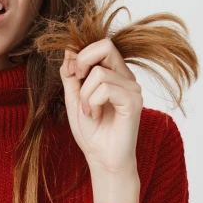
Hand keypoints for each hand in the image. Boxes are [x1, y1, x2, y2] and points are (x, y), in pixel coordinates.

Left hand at [60, 39, 142, 175]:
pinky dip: (92, 103)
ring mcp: (132, 88)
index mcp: (113, 73)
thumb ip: (71, 74)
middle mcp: (126, 77)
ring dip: (85, 95)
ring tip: (89, 112)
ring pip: (99, 73)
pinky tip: (95, 115)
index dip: (81, 54)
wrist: (101, 157)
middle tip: (78, 82)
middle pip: (105, 46)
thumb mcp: (73, 97)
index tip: (73, 75)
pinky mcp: (134, 101)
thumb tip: (68, 49)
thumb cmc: (91, 131)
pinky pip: (106, 88)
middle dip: (83, 62)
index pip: (100, 45)